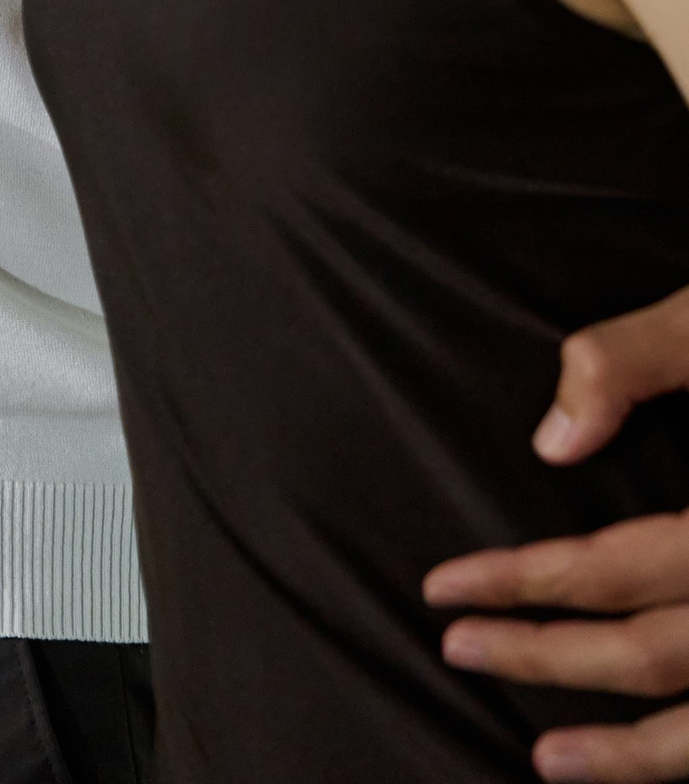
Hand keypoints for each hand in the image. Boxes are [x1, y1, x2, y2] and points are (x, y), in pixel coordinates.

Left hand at [424, 289, 688, 778]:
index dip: (523, 582)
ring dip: (632, 756)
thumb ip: (638, 359)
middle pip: (657, 654)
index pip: (617, 567)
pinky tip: (660, 760)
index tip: (443, 589)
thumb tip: (555, 440)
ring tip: (545, 758)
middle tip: (454, 647)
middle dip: (548, 658)